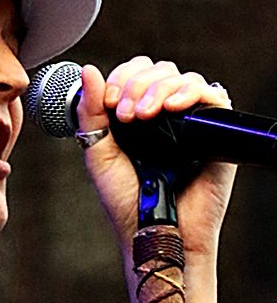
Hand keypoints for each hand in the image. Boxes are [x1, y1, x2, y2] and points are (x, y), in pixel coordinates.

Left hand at [76, 58, 235, 259]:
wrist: (154, 232)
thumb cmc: (127, 203)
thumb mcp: (99, 156)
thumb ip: (91, 115)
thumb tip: (88, 71)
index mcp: (138, 116)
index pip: (135, 73)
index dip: (121, 78)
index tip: (110, 103)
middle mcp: (166, 114)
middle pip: (158, 70)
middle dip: (137, 84)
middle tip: (127, 114)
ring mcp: (191, 121)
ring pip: (182, 77)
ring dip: (158, 88)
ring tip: (144, 115)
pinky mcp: (214, 131)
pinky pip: (210, 94)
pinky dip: (190, 93)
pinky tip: (172, 108)